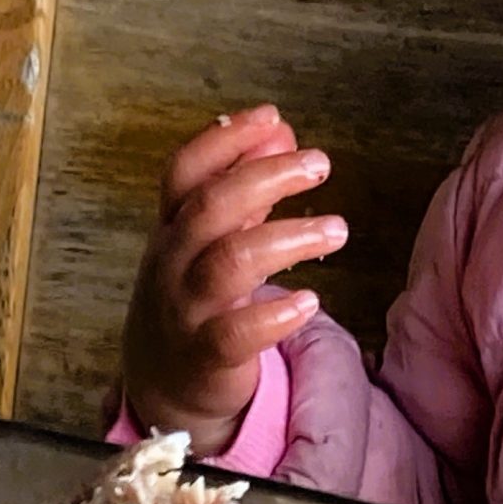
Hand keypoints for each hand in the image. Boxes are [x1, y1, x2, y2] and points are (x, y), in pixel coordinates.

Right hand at [118, 106, 347, 455]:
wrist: (164, 386)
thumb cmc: (193, 299)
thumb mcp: (208, 239)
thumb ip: (244, 187)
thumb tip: (279, 130)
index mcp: (173, 227)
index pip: (186, 171)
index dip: (225, 140)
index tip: (272, 117)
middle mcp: (172, 262)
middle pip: (209, 208)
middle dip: (265, 177)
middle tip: (319, 164)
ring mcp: (184, 309)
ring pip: (227, 263)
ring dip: (287, 239)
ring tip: (338, 229)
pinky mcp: (204, 356)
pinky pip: (235, 333)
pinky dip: (274, 315)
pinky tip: (310, 301)